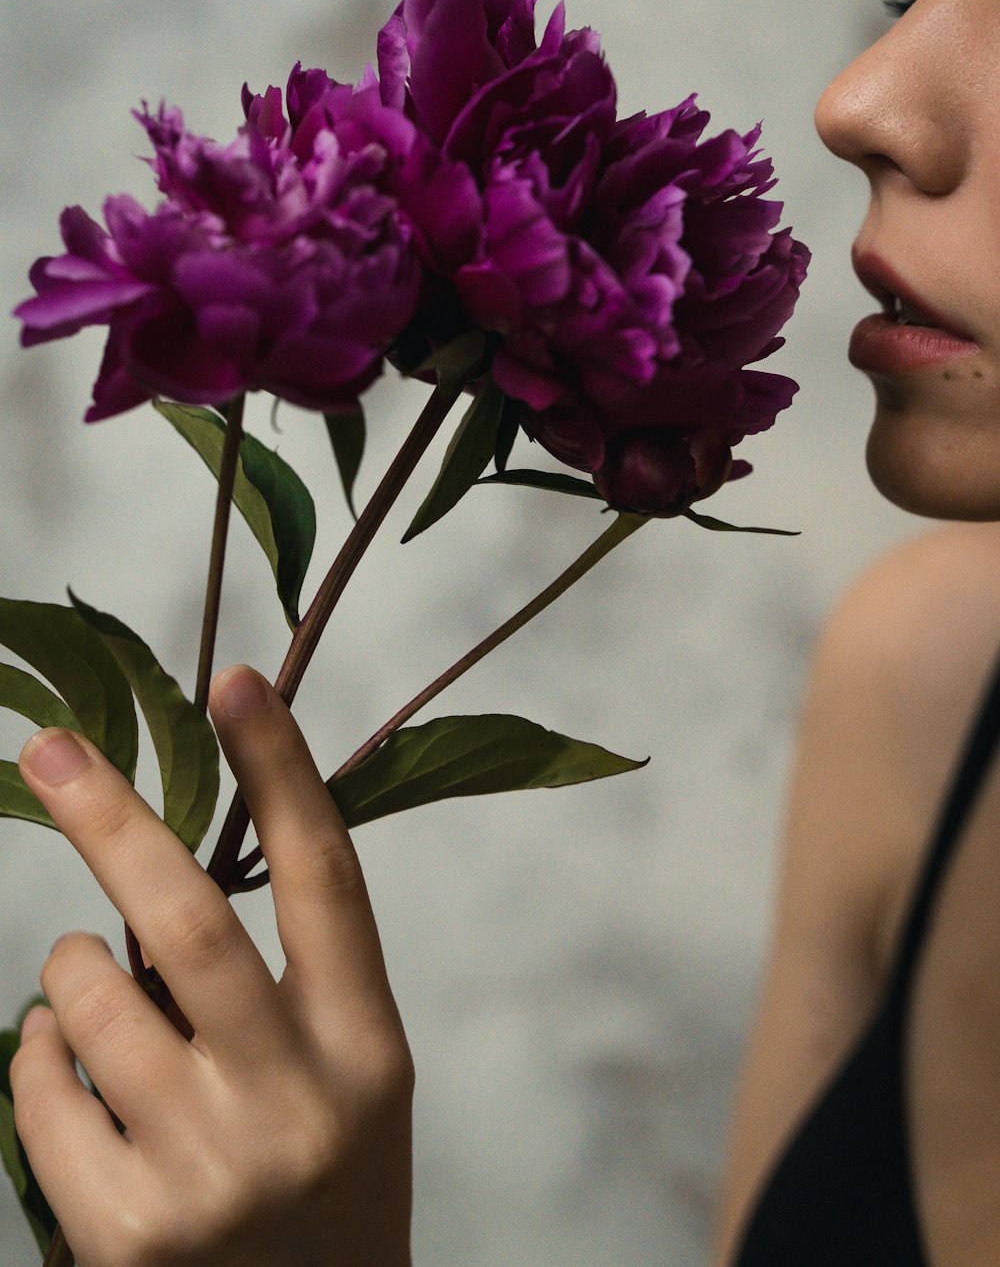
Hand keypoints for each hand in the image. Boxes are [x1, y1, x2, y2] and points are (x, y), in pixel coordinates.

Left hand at [9, 665, 413, 1266]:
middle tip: (49, 749)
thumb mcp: (352, 1081)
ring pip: (92, 1002)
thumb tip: (155, 879)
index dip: (281, 773)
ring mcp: (207, 1176)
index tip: (236, 682)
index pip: (326, 882)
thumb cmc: (327, 1191)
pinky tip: (65, 1066)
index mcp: (368, 1050)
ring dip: (69, 966)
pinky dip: (37, 1052)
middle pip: (189, 923)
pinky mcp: (125, 1240)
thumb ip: (286, 982)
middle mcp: (296, 1106)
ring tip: (87, 985)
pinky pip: (40, 1092)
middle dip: (111, 820)